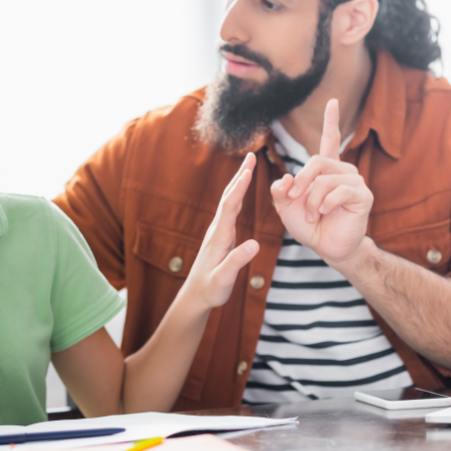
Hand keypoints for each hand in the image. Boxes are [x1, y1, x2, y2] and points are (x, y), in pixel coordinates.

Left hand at [183, 153, 259, 308]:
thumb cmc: (211, 289)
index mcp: (220, 236)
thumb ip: (237, 261)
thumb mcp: (225, 278)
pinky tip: (241, 190)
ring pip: (229, 201)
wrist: (196, 295)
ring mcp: (218, 231)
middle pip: (229, 197)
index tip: (249, 170)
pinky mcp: (220, 235)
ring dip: (239, 182)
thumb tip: (255, 244)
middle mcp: (217, 229)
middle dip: (240, 176)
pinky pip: (230, 209)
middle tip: (251, 156)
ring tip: (249, 166)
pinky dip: (237, 194)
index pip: (230, 206)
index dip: (240, 187)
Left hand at [270, 99, 372, 268]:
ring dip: (312, 200)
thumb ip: (281, 189)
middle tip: (295, 198)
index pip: (330, 139)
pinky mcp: (363, 196)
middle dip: (301, 181)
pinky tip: (325, 214)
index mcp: (325, 170)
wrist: (327, 247)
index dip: (331, 120)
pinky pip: (338, 191)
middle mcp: (343, 171)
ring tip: (313, 215)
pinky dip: (325, 205)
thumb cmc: (308, 225)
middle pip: (317, 161)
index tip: (333, 101)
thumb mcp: (286, 206)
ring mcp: (355, 182)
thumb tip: (285, 178)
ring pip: (325, 180)